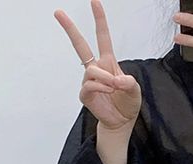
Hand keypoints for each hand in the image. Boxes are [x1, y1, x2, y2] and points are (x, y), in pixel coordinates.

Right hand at [54, 1, 141, 131]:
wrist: (121, 122)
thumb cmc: (127, 104)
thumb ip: (129, 82)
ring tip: (114, 88)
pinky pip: (89, 85)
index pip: (102, 37)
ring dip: (105, 78)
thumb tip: (115, 80)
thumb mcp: (135, 90)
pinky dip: (101, 88)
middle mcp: (96, 68)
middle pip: (80, 45)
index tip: (94, 1)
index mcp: (108, 62)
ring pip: (92, 70)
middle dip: (69, 28)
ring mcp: (88, 81)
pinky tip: (108, 92)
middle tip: (58, 12)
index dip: (99, 19)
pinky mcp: (84, 94)